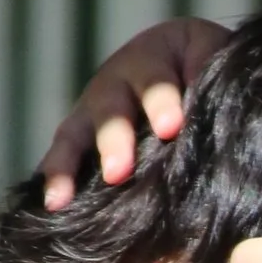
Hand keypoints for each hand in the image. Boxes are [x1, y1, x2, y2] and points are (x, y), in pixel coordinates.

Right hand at [38, 18, 226, 210]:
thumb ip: (211, 75)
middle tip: (118, 172)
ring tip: (60, 199)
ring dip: (67, 166)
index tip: (170, 128)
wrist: (185, 60)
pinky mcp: (79, 137)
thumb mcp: (212, 56)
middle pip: (110, 110)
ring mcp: (92, 111)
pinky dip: (53, 179)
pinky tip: (48, 206)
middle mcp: (114, 82)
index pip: (155, 80)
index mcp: (151, 59)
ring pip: (74, 135)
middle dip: (113, 141)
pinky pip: (60, 156)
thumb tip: (213, 106)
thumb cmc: (205, 64)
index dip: (160, 103)